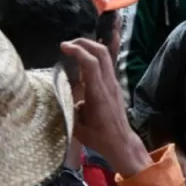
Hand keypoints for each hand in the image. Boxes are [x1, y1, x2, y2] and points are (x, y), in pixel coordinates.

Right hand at [60, 39, 150, 176]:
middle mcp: (109, 85)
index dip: (77, 50)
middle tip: (68, 44)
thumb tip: (64, 96)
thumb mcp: (78, 127)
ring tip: (74, 48)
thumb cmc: (99, 138)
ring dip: (90, 47)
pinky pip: (106, 65)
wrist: (121, 143)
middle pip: (102, 53)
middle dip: (84, 43)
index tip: (63, 47)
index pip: (91, 64)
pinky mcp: (115, 86)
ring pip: (106, 56)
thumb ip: (69, 109)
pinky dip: (94, 57)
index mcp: (99, 94)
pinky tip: (82, 61)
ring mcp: (114, 84)